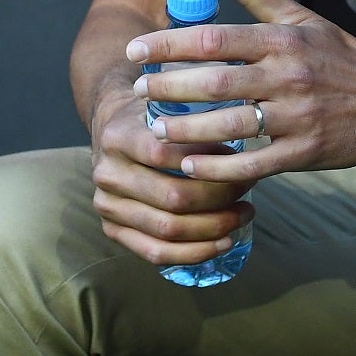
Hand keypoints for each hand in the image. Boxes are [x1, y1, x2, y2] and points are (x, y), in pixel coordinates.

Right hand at [88, 82, 252, 266]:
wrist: (110, 130)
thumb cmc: (150, 117)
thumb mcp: (165, 103)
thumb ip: (194, 114)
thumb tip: (249, 124)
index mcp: (118, 138)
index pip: (167, 156)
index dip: (210, 162)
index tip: (241, 160)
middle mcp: (107, 174)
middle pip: (173, 197)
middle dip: (220, 198)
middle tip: (248, 188)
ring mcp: (107, 206)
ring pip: (167, 230)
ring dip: (213, 228)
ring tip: (242, 215)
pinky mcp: (111, 230)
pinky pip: (156, 252)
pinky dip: (194, 252)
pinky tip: (223, 242)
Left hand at [127, 0, 355, 184]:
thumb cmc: (343, 58)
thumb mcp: (303, 19)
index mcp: (283, 40)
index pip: (214, 38)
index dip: (169, 44)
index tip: (138, 50)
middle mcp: (288, 76)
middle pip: (215, 81)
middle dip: (169, 87)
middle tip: (138, 91)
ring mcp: (296, 116)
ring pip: (229, 124)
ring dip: (186, 129)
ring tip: (156, 129)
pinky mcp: (303, 152)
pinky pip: (252, 162)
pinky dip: (219, 166)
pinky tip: (192, 165)